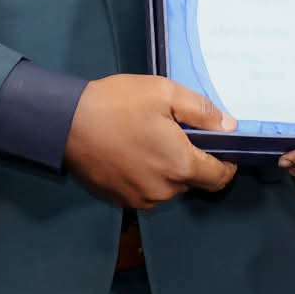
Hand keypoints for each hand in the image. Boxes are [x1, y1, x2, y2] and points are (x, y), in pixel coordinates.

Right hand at [63, 74, 238, 208]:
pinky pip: (147, 190)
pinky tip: (135, 152)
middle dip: (193, 160)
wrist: (65, 123)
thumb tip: (229, 127)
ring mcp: (139, 199)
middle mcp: (163, 191)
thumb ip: (202, 111)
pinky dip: (149, 175)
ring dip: (169, 168)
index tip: (222, 147)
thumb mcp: (165, 93)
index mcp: (179, 166)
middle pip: (194, 181)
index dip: (226, 163)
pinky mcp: (120, 200)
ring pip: (170, 187)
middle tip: (177, 132)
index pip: (219, 178)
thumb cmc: (117, 104)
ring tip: (152, 139)